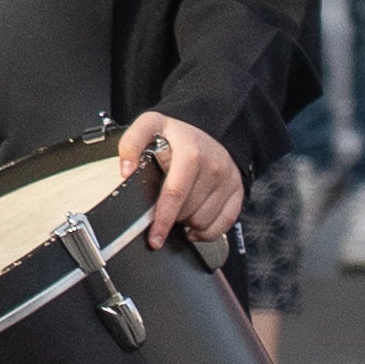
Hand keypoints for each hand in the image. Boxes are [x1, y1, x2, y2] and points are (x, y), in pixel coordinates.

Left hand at [119, 111, 243, 247]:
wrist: (209, 130)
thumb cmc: (177, 135)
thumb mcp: (150, 126)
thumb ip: (131, 144)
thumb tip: (126, 170)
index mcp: (191, 153)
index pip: (175, 193)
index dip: (163, 219)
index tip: (155, 237)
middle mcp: (213, 167)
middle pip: (188, 211)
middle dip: (172, 216)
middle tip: (164, 207)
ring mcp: (228, 180)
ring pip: (204, 221)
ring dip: (188, 223)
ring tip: (179, 210)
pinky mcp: (238, 191)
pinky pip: (224, 224)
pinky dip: (207, 231)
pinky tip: (194, 223)